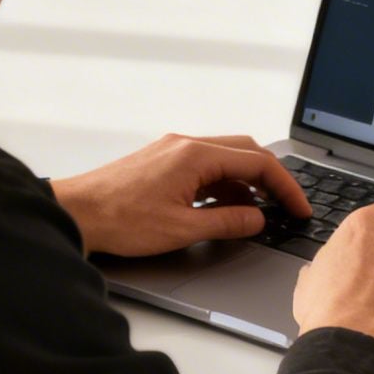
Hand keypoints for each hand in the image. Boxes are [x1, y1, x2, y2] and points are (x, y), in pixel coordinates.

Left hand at [50, 134, 311, 256]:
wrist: (75, 213)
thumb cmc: (119, 220)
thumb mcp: (183, 229)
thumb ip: (228, 222)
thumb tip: (257, 219)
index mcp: (195, 155)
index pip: (258, 162)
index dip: (285, 187)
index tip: (298, 208)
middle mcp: (185, 144)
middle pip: (245, 151)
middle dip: (270, 178)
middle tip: (284, 206)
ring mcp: (172, 150)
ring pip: (224, 157)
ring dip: (244, 182)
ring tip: (254, 214)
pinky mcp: (160, 161)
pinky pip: (203, 165)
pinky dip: (221, 183)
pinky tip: (222, 208)